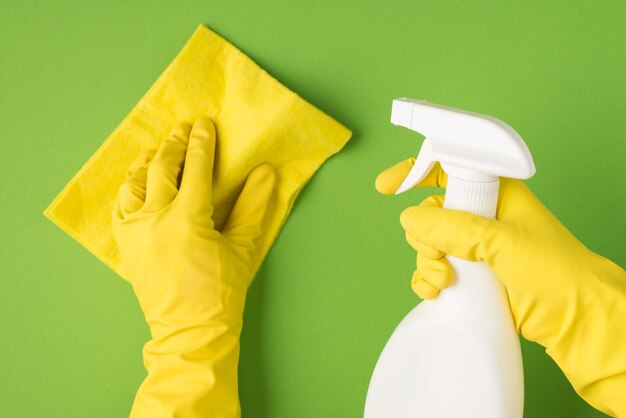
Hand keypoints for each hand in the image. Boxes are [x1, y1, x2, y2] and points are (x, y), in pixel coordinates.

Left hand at [112, 117, 275, 416]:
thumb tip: (265, 172)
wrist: (190, 331)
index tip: (205, 123)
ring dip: (148, 162)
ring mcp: (136, 231)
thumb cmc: (222, 291)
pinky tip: (139, 183)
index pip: (196, 168)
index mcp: (187, 218)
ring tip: (158, 150)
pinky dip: (130, 189)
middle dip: (174, 143)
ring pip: (134, 183)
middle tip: (183, 128)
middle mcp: (155, 218)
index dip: (202, 142)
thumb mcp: (242, 247)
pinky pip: (120, 207)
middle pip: (162, 168)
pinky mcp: (126, 244)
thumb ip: (253, 205)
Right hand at [376, 158, 625, 416]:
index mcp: (494, 193)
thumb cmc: (554, 270)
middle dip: (424, 237)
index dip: (414, 174)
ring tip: (446, 280)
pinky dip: (427, 281)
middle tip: (441, 256)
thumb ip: (453, 227)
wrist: (573, 319)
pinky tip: (436, 291)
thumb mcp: (502, 241)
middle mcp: (480, 217)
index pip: (445, 170)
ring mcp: (473, 248)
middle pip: (428, 215)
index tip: (387, 186)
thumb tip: (409, 218)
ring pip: (427, 246)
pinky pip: (432, 271)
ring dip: (427, 263)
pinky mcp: (469, 276)